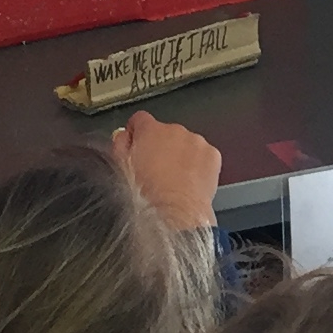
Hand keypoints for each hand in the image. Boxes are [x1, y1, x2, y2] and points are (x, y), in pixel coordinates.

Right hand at [109, 111, 220, 230]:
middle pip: (165, 133)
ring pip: (186, 144)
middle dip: (161, 148)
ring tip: (174, 181)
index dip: (136, 133)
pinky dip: (199, 166)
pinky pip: (203, 156)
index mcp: (150, 130)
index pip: (140, 119)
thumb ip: (120, 145)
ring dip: (181, 156)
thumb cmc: (147, 195)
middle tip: (156, 172)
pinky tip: (190, 182)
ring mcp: (196, 142)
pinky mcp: (212, 155)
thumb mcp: (120, 168)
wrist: (175, 212)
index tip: (137, 144)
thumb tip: (122, 137)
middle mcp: (175, 131)